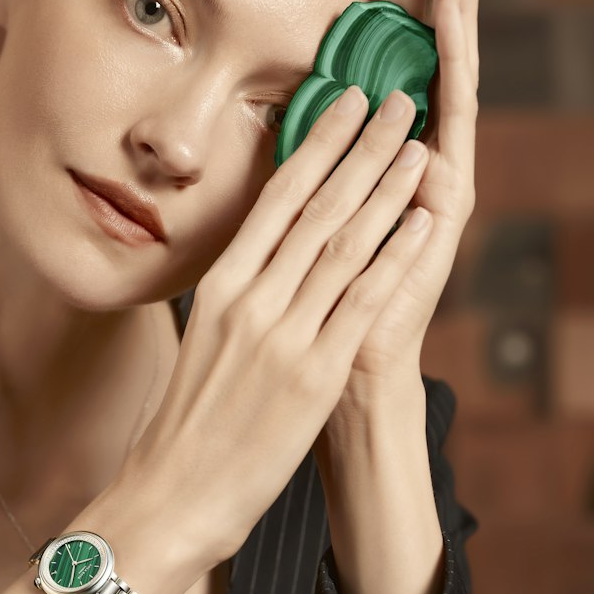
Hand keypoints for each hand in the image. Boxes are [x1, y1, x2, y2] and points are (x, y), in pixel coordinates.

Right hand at [127, 88, 437, 567]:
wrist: (173, 493)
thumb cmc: (187, 426)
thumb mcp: (202, 343)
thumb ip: (236, 299)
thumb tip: (260, 263)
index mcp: (220, 288)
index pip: (276, 198)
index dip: (316, 144)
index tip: (344, 103)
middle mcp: (251, 300)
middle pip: (316, 207)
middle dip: (362, 148)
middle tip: (396, 100)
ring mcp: (283, 335)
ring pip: (344, 244)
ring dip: (387, 189)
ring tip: (418, 146)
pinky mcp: (313, 375)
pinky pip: (362, 303)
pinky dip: (395, 257)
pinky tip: (420, 223)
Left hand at [323, 0, 490, 419]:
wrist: (342, 377)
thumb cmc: (315, 306)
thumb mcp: (298, 227)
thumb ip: (300, 176)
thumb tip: (278, 127)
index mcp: (384, 162)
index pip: (401, 66)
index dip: (406, 7)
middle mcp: (423, 161)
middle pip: (437, 57)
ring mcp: (442, 178)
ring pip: (453, 78)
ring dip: (456, 11)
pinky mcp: (450, 203)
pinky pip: (455, 124)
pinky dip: (454, 68)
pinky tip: (453, 22)